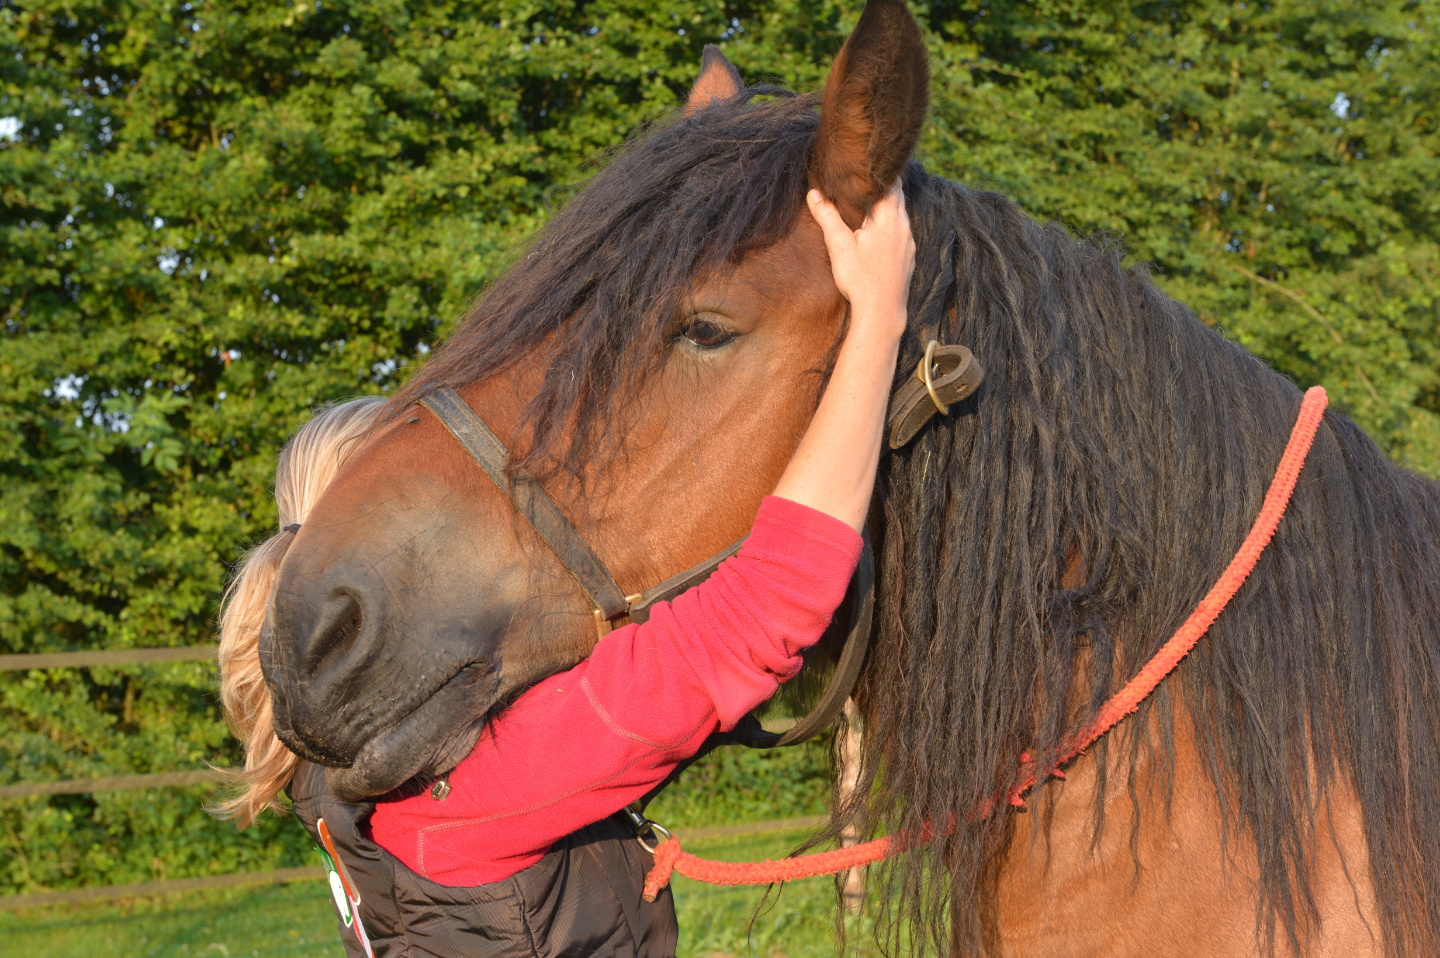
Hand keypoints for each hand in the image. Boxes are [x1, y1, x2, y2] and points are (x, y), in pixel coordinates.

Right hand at [806, 181, 914, 339]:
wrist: (882, 312)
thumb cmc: (860, 278)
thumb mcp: (839, 245)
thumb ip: (827, 216)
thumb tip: (814, 193)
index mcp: (889, 218)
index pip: (890, 183)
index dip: (879, 173)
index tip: (866, 166)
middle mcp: (903, 227)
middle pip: (898, 196)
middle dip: (884, 187)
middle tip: (866, 180)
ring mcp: (908, 243)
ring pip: (901, 215)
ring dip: (888, 207)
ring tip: (871, 204)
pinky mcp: (908, 258)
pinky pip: (902, 233)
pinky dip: (892, 226)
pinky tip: (879, 233)